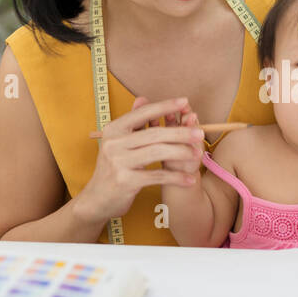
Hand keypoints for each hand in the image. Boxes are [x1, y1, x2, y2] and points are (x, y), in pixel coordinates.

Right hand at [75, 96, 203, 223]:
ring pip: (158, 152)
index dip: (165, 106)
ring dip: (182, 153)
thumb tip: (142, 98)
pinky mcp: (126, 181)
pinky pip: (158, 175)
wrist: (97, 198)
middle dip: (180, 132)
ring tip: (197, 154)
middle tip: (200, 133)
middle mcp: (114, 143)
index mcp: (113, 129)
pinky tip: (189, 179)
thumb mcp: (119, 143)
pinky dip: (176, 177)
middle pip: (154, 134)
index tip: (184, 101)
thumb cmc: (114, 167)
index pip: (142, 113)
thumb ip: (133, 123)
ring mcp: (118, 162)